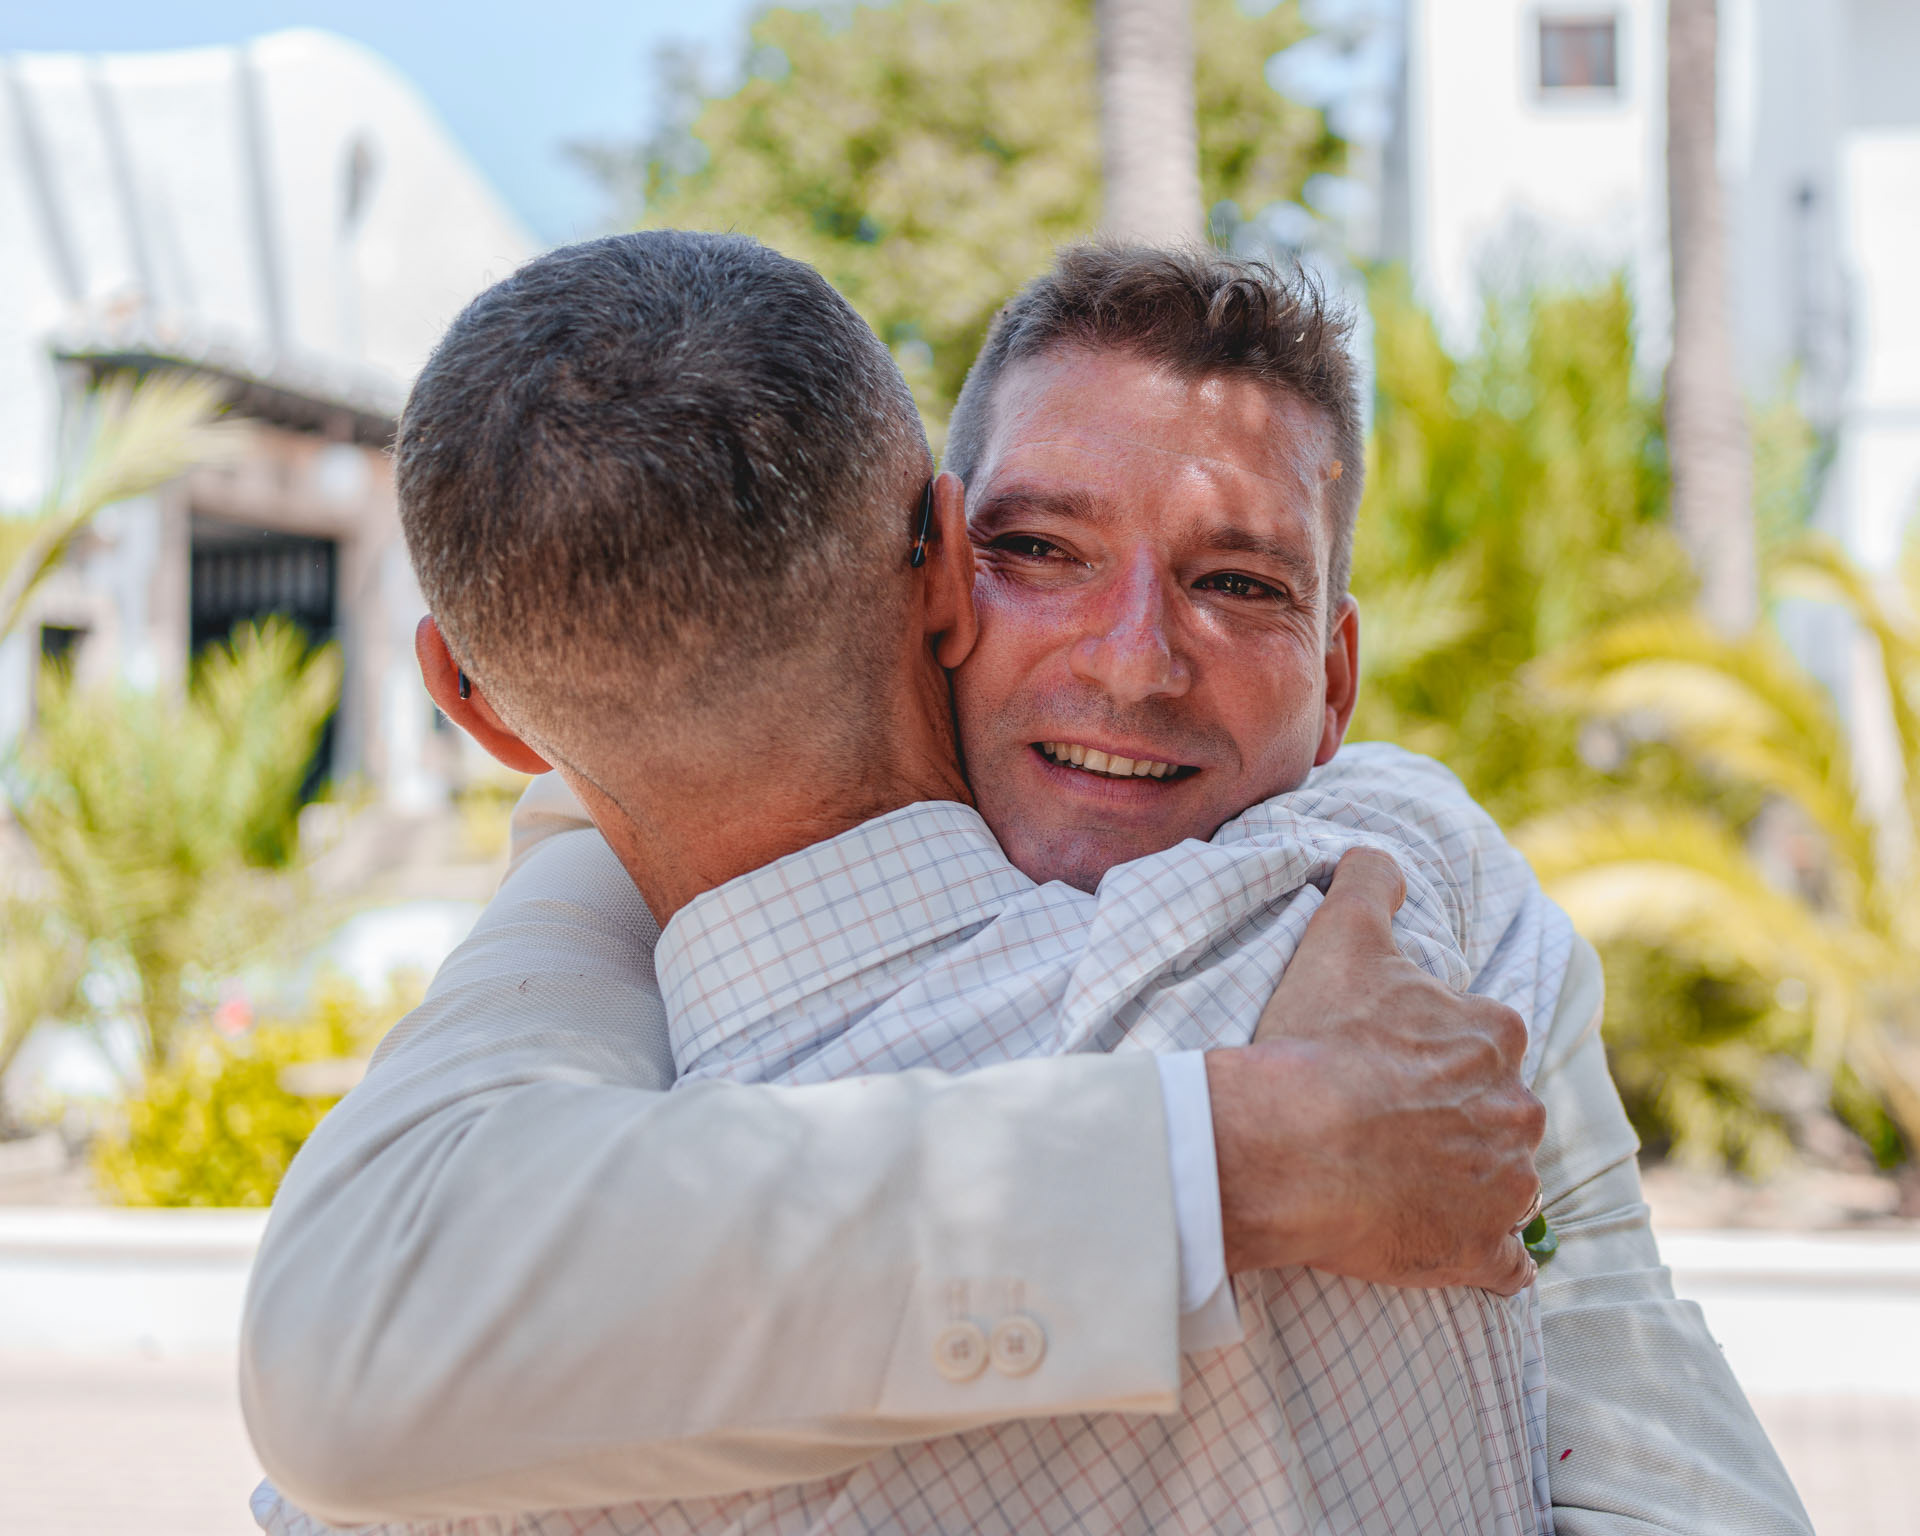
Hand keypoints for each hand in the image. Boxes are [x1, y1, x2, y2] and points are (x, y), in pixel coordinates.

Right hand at [1205, 848, 1544, 1294]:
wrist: (1291, 1143)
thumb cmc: (1319, 1040)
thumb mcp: (1341, 936)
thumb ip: (1370, 882)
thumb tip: (1379, 854)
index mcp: (1492, 1036)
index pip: (1484, 1042)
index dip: (1437, 1052)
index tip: (1392, 1065)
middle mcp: (1516, 1111)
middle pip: (1499, 1114)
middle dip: (1460, 1120)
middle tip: (1390, 1126)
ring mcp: (1504, 1189)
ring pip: (1505, 1185)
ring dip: (1471, 1186)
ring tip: (1403, 1187)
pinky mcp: (1480, 1254)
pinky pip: (1506, 1267)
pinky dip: (1490, 1262)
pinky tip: (1451, 1252)